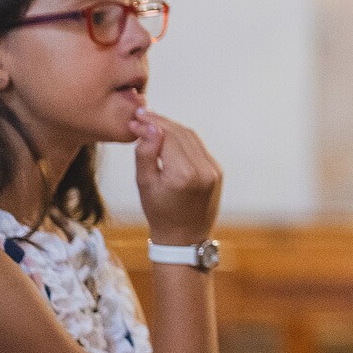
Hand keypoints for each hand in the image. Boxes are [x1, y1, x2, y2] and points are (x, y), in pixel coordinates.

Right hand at [129, 111, 221, 246]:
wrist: (184, 236)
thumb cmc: (159, 212)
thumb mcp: (144, 185)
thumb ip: (146, 154)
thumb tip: (149, 128)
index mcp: (184, 174)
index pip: (168, 137)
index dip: (151, 124)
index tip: (135, 118)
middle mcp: (203, 169)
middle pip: (181, 134)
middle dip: (161, 122)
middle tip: (141, 116)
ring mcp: (213, 170)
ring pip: (191, 138)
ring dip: (172, 128)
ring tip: (151, 123)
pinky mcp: (217, 171)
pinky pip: (198, 148)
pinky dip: (183, 139)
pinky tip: (168, 136)